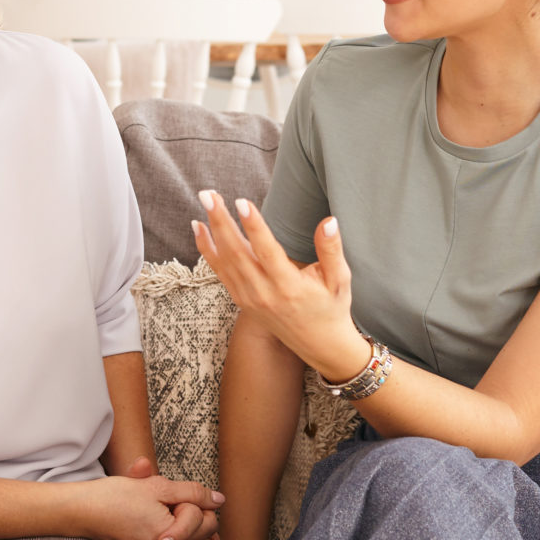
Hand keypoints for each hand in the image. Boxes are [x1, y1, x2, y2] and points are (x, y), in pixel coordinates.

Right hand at [73, 463, 224, 539]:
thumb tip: (220, 500)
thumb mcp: (158, 486)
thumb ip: (193, 493)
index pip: (206, 522)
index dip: (198, 504)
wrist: (89, 511)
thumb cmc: (119, 496)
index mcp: (169, 536)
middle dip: (203, 529)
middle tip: (185, 513)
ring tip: (190, 535)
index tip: (179, 498)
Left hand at [193, 192, 363, 378]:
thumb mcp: (340, 280)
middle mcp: (264, 293)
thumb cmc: (332, 308)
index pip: (267, 251)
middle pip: (237, 253)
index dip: (254, 226)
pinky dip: (207, 249)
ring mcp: (249, 298)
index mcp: (289, 286)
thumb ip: (332, 250)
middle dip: (221, 221)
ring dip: (211, 230)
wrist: (320, 345)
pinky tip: (199, 228)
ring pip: (224, 261)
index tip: (242, 202)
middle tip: (209, 194)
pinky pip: (220, 272)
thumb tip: (328, 222)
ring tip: (205, 201)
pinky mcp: (242, 301)